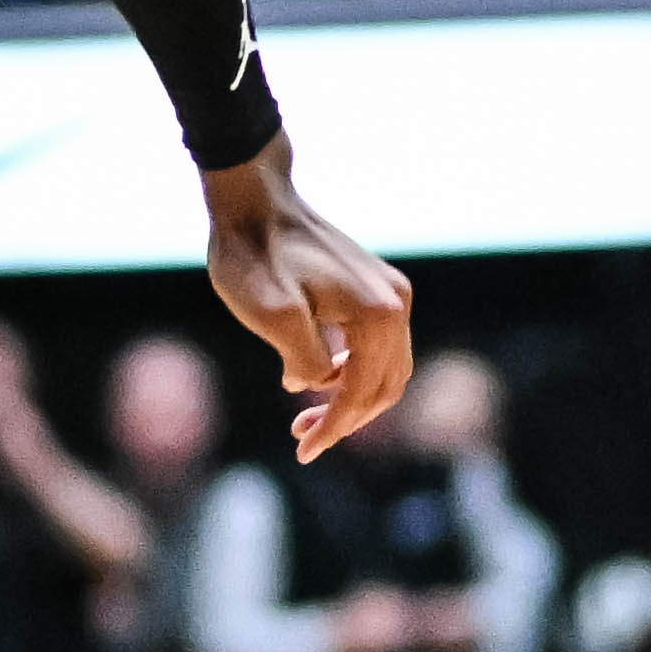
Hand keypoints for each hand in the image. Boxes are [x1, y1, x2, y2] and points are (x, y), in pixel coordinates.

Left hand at [203, 143, 413, 461]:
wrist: (255, 199)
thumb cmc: (255, 254)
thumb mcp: (272, 317)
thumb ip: (304, 362)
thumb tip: (312, 385)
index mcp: (379, 313)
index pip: (363, 392)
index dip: (335, 428)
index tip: (303, 452)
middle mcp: (395, 302)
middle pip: (385, 386)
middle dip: (346, 420)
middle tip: (302, 440)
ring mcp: (389, 293)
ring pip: (384, 369)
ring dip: (350, 400)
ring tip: (304, 419)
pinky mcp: (374, 288)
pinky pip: (375, 347)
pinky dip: (350, 373)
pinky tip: (312, 380)